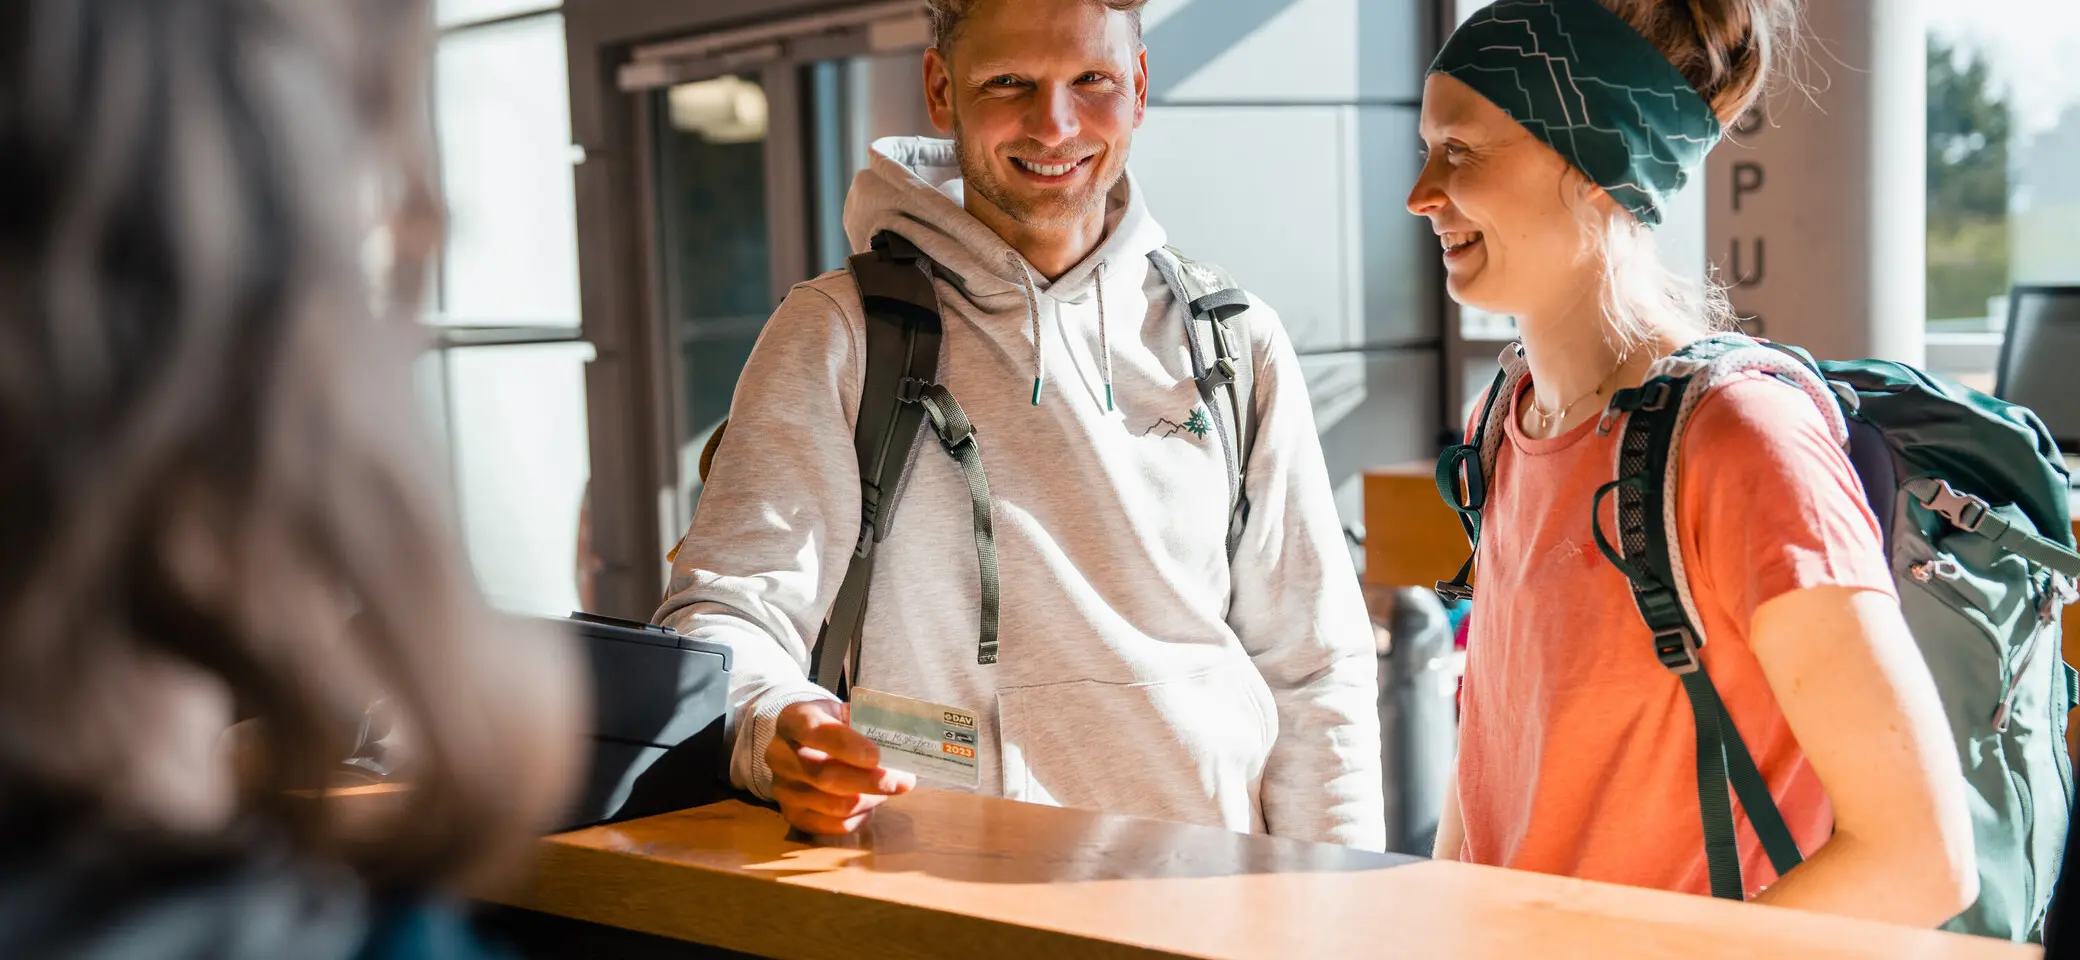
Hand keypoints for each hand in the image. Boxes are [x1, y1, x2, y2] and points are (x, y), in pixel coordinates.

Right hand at [766, 700, 915, 833]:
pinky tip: (871, 804)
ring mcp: (782, 789)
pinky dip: (859, 817)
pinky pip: (832, 826)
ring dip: (870, 799)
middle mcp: (779, 755)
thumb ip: (867, 723)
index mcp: (792, 720)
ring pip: (833, 805)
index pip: (814, 730)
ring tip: (888, 789)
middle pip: (825, 776)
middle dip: (870, 781)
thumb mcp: (844, 711)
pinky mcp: (791, 815)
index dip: (846, 745)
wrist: (801, 745)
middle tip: (903, 781)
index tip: (877, 756)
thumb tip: (900, 743)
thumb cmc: (831, 725)